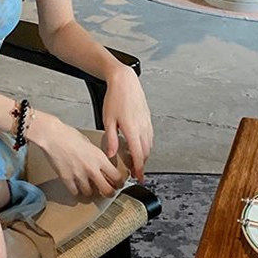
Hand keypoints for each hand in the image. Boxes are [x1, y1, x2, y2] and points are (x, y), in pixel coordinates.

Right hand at [30, 113, 127, 199]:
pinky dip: (76, 191)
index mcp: (99, 158)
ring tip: (88, 187)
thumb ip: (96, 157)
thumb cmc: (69, 135)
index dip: (119, 183)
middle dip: (109, 193)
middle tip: (108, 192)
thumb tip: (101, 165)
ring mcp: (79, 175)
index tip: (118, 184)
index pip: (116, 177)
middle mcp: (91, 169)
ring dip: (90, 191)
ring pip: (90, 193)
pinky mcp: (67, 179)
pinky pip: (75, 192)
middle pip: (107, 190)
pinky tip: (76, 186)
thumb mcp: (89, 144)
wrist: (52, 135)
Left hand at [101, 66, 152, 182]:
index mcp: (132, 130)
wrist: (125, 81)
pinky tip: (140, 146)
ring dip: (144, 155)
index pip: (138, 155)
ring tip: (137, 162)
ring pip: (149, 145)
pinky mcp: (148, 118)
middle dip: (142, 164)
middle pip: (145, 152)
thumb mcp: (108, 120)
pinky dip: (146, 145)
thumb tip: (111, 154)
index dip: (139, 168)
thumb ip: (111, 139)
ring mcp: (147, 122)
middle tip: (136, 173)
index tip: (138, 177)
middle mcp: (142, 127)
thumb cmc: (115, 98)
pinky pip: (150, 136)